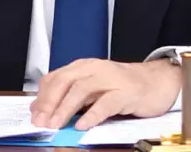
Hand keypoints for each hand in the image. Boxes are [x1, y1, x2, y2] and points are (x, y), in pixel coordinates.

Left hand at [30, 58, 181, 129]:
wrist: (156, 82)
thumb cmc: (123, 86)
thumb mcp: (93, 87)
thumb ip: (72, 95)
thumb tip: (45, 109)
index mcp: (84, 67)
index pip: (56, 77)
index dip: (42, 96)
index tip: (34, 113)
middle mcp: (95, 69)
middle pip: (65, 82)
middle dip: (50, 102)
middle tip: (41, 121)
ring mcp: (111, 79)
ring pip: (81, 90)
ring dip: (65, 108)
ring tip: (56, 124)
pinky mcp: (126, 93)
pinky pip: (106, 103)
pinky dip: (92, 114)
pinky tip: (82, 125)